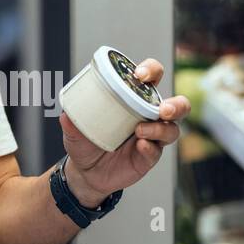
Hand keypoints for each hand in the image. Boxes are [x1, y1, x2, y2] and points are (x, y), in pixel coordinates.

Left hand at [60, 58, 190, 206]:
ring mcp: (152, 137)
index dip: (151, 71)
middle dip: (176, 105)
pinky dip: (150, 148)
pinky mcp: (149, 157)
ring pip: (172, 129)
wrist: (85, 172)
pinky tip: (140, 146)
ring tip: (141, 131)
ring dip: (161, 128)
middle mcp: (148, 115)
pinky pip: (157, 151)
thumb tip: (65, 115)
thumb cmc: (86, 141)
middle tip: (163, 109)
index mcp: (134, 98)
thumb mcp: (75, 129)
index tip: (140, 75)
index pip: (152, 77)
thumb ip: (72, 121)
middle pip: (178, 105)